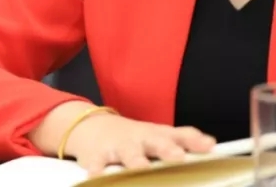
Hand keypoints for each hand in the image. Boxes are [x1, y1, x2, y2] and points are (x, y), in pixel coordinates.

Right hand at [65, 111, 215, 174]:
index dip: (193, 141)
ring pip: (128, 153)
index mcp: (158, 136)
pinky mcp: (97, 156)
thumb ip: (184, 140)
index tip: (208, 146)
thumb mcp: (158, 135)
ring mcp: (119, 147)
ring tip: (141, 168)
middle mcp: (140, 140)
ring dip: (136, 161)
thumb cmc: (134, 138)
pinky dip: (97, 170)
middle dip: (166, 149)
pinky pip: (97, 164)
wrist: (92, 127)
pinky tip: (97, 176)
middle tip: (176, 156)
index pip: (179, 135)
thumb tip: (211, 144)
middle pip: (155, 142)